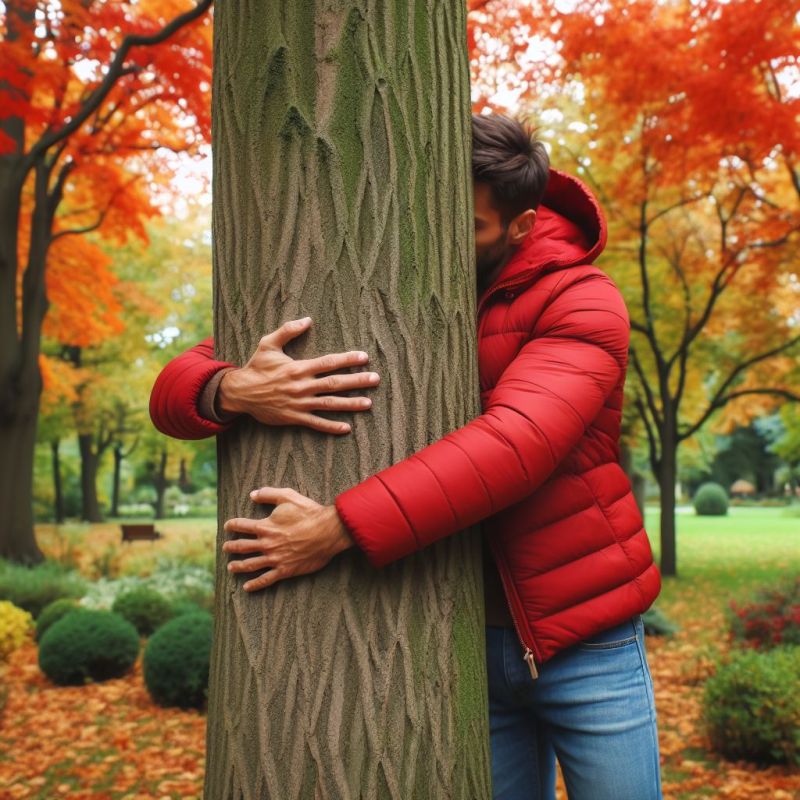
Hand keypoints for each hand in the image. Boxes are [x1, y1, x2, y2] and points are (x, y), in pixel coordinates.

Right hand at [217, 317, 379, 433]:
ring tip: (369, 403)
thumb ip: (288, 330)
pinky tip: (347, 428)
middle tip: (375, 379)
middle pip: (335, 383)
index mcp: (298, 368)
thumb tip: (308, 320)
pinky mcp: (294, 418)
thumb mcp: (268, 344)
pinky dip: (331, 426)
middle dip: (357, 381)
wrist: (240, 393)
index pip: (328, 363)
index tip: (364, 357)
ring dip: (351, 404)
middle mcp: (302, 386)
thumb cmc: (257, 367)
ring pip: (330, 404)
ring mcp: (299, 404)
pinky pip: (316, 423)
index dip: (347, 360)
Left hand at [222, 487, 354, 590]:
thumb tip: (253, 494)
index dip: (232, 525)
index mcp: (265, 526)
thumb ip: (269, 494)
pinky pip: (266, 579)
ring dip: (238, 566)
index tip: (227, 526)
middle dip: (231, 547)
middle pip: (242, 547)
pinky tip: (247, 587)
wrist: (328, 531)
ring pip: (250, 564)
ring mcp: (275, 558)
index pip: (241, 526)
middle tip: (225, 547)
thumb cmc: (309, 512)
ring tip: (230, 567)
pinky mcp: (285, 570)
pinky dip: (255, 584)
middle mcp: (267, 544)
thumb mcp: (288, 496)